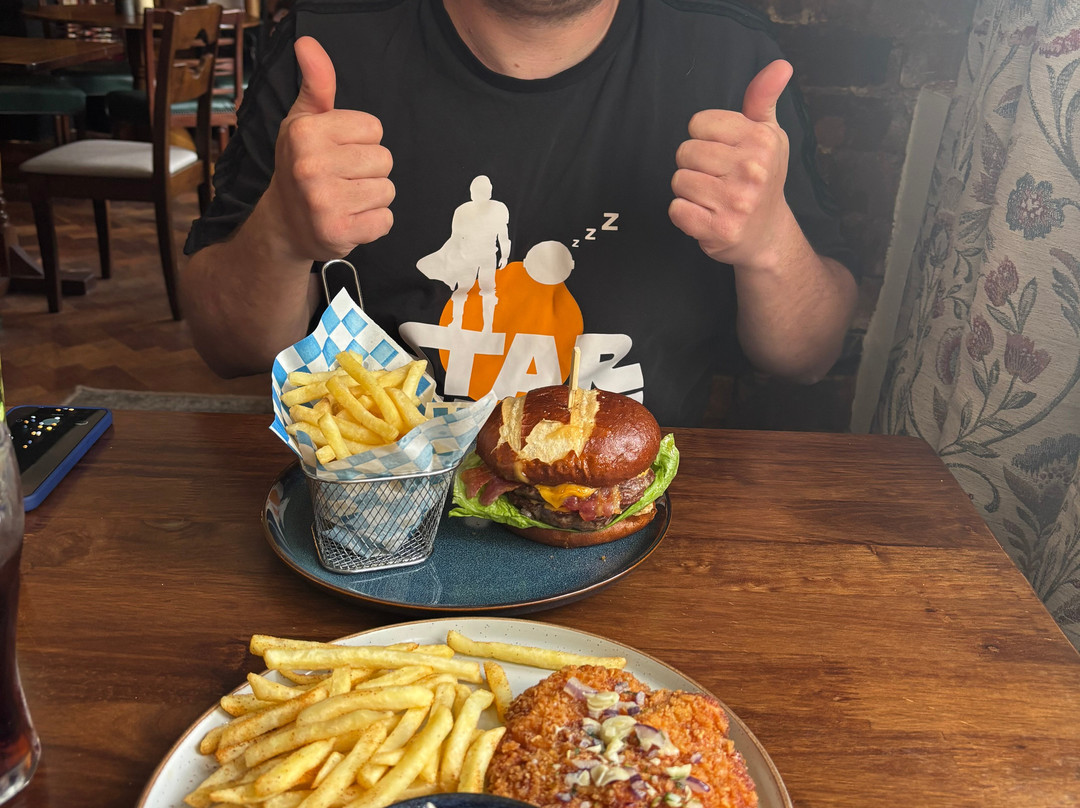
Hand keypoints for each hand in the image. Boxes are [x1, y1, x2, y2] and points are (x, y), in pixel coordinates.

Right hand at [263, 37, 393, 262]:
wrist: (284, 224)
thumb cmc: (300, 165)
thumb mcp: (303, 120)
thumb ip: (316, 84)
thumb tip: (308, 43)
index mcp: (305, 132)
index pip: (374, 128)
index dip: (361, 140)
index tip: (338, 151)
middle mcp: (311, 166)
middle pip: (384, 159)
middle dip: (369, 170)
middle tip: (341, 179)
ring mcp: (324, 203)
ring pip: (387, 190)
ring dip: (372, 197)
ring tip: (345, 199)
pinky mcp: (339, 233)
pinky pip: (386, 220)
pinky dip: (373, 222)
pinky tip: (350, 219)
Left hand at [668, 59, 793, 268]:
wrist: (767, 235)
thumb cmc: (762, 179)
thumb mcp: (768, 135)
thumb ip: (763, 99)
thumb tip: (781, 65)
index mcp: (761, 141)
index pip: (698, 124)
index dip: (703, 139)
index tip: (722, 154)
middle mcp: (752, 170)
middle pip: (685, 152)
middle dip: (694, 166)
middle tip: (717, 179)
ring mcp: (736, 201)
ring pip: (679, 180)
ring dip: (688, 191)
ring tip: (712, 198)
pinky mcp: (719, 228)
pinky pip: (676, 210)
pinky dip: (684, 214)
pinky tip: (705, 216)